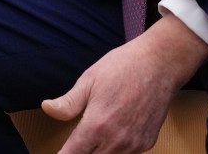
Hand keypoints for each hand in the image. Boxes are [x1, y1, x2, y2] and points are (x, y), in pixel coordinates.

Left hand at [43, 13, 207, 153]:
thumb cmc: (123, 67)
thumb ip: (68, 102)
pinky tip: (115, 134)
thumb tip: (47, 108)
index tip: (60, 153)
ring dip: (100, 151)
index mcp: (97, 125)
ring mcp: (134, 144)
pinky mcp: (147, 143)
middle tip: (78, 142)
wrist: (160, 63)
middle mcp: (116, 140)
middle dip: (82, 152)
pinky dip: (118, 149)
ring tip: (96, 136)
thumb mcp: (89, 80)